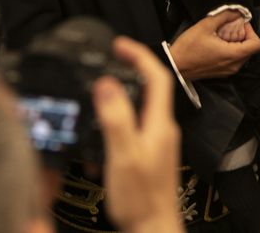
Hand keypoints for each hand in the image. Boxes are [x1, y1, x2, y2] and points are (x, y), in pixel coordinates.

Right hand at [94, 36, 182, 232]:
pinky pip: (132, 130)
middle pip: (148, 89)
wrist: (153, 229)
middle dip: (128, 71)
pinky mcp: (148, 156)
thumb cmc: (141, 199)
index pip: (156, 76)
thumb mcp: (122, 154)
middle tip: (108, 61)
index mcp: (159, 124)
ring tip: (97, 97)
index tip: (119, 44)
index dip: (138, 54)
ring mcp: (157, 143)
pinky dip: (114, 127)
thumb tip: (107, 83)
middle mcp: (162, 130)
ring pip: (138, 109)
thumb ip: (116, 118)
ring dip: (118, 100)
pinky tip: (98, 141)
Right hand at [168, 11, 259, 79]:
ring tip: (223, 36)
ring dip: (237, 44)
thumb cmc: (187, 49)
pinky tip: (218, 44)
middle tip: (231, 28)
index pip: (257, 45)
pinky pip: (234, 61)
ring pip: (243, 55)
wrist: (175, 66)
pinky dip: (231, 51)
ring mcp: (227, 71)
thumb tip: (237, 12)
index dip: (251, 32)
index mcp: (232, 55)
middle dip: (243, 36)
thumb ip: (224, 16)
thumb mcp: (205, 26)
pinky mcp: (221, 73)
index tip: (240, 25)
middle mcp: (233, 66)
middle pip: (250, 49)